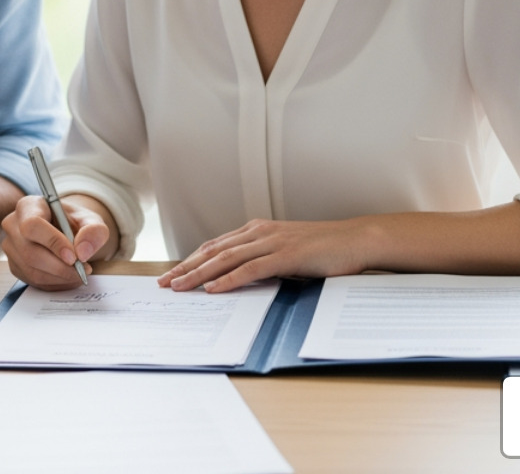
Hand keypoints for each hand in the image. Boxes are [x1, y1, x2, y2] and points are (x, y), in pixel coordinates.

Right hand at [1, 193, 111, 289]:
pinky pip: (33, 281)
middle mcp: (13, 225)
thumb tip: (82, 252)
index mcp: (28, 206)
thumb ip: (93, 231)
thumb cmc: (74, 222)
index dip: (53, 242)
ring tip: (79, 273)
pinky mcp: (15, 265)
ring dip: (60, 278)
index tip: (74, 256)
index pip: (33, 225)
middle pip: (30, 252)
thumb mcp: (90, 220)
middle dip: (60, 267)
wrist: (65, 231)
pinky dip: (55, 283)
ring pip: (32, 270)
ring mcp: (11, 247)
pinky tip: (68, 277)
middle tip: (83, 270)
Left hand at [158, 217, 368, 293]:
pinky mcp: (286, 255)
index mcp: (257, 230)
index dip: (191, 260)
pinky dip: (229, 279)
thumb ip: (263, 260)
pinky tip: (214, 288)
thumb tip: (239, 278)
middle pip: (213, 251)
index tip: (172, 274)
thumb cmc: (323, 249)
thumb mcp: (285, 252)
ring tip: (180, 286)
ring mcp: (272, 242)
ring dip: (199, 274)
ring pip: (226, 259)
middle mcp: (259, 232)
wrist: (355, 240)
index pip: (216, 246)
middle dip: (186, 267)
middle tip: (164, 283)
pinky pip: (251, 268)